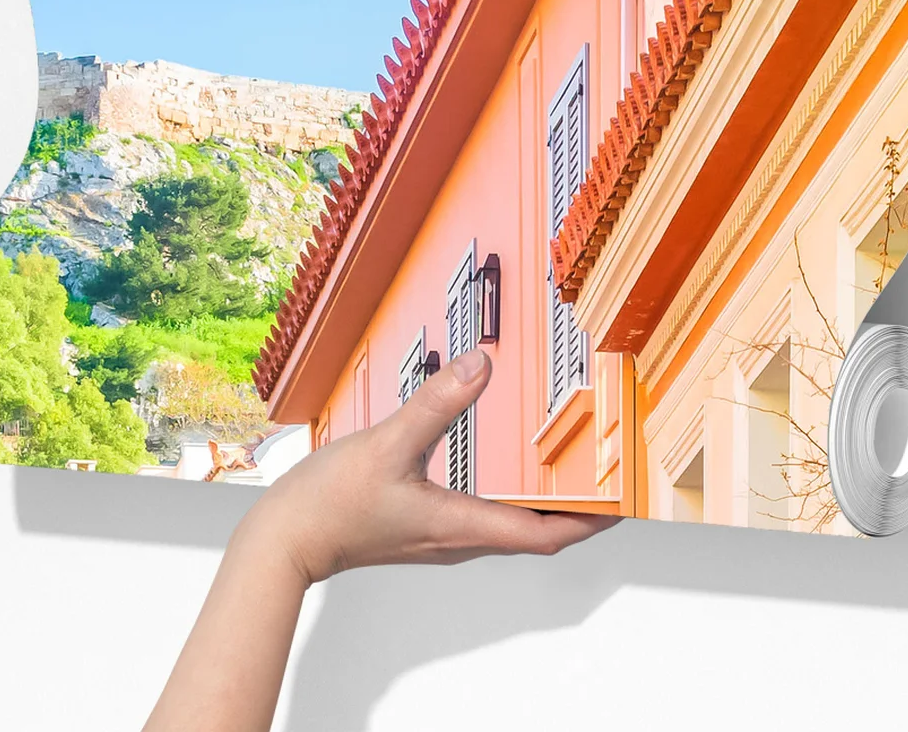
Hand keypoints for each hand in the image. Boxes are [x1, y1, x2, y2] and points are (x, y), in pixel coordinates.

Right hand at [243, 349, 618, 586]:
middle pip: (534, 532)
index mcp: (460, 527)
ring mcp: (438, 536)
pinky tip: (494, 468)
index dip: (590, 522)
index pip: (545, 535)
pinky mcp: (419, 526)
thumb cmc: (330, 505)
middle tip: (602, 478)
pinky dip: (502, 495)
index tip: (623, 504)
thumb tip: (483, 366)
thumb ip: (437, 403)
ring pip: (506, 525)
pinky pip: (479, 515)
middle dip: (574, 509)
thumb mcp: (388, 444)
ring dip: (538, 503)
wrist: (284, 542)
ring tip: (561, 470)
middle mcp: (457, 539)